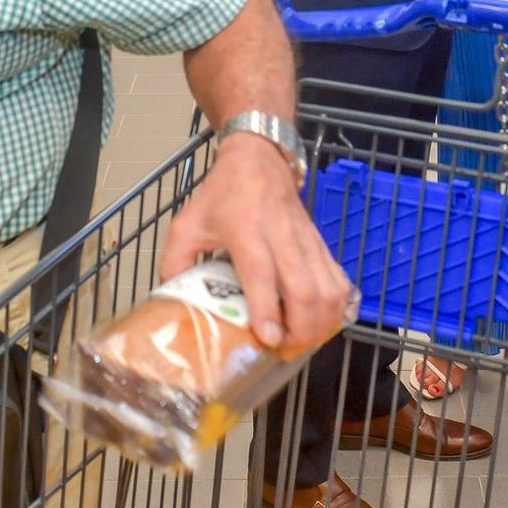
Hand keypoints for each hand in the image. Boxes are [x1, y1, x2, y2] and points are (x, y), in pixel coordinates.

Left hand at [159, 133, 352, 356]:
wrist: (259, 158)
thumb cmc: (222, 193)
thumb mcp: (187, 222)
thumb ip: (174, 260)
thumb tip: (169, 301)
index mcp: (244, 229)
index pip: (262, 273)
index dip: (268, 309)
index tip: (269, 339)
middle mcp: (280, 235)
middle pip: (304, 289)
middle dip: (301, 328)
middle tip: (285, 349)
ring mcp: (306, 240)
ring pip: (328, 287)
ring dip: (321, 322)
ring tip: (304, 341)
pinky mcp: (320, 242)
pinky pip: (338, 279)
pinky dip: (337, 306)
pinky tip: (323, 322)